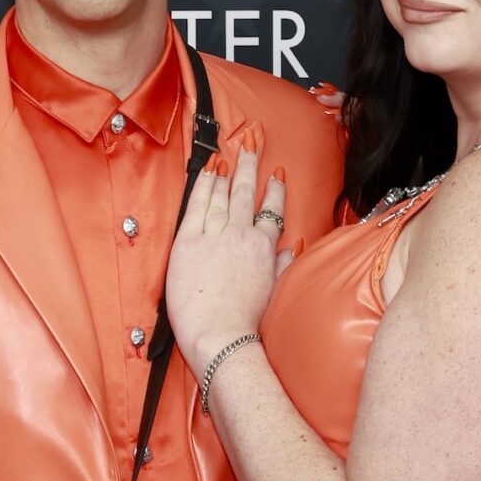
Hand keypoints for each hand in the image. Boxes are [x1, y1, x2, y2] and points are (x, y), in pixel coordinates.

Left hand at [167, 131, 293, 382]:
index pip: (272, 211)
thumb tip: (292, 248)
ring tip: (229, 152)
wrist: (220, 337)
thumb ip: (282, 266)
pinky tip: (208, 172)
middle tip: (251, 143)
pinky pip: (197, 206)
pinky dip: (204, 186)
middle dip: (250, 165)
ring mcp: (214, 236)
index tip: (276, 176)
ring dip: (226, 171)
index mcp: (264, 249)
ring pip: (222, 195)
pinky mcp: (189, 242)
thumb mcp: (273, 292)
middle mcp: (241, 236)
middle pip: (246, 192)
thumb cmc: (246, 323)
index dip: (274, 190)